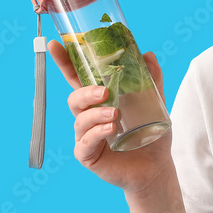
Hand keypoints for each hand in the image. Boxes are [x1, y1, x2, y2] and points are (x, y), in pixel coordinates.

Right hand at [47, 40, 173, 194]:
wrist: (157, 167)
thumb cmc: (151, 135)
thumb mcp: (156, 104)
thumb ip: (151, 80)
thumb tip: (147, 54)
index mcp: (100, 101)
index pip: (78, 79)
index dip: (65, 62)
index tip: (56, 45)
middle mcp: (89, 116)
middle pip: (74, 98)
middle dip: (85, 92)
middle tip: (104, 91)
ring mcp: (86, 136)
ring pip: (79, 119)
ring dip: (95, 114)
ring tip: (115, 114)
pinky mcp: (88, 155)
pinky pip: (84, 142)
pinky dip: (96, 133)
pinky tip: (110, 129)